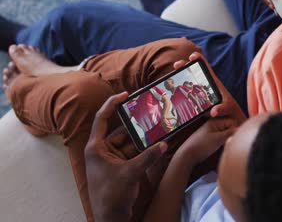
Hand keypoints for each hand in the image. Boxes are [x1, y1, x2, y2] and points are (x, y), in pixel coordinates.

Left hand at [84, 92, 167, 221]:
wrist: (110, 219)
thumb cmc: (111, 196)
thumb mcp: (130, 173)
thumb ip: (148, 157)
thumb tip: (164, 144)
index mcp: (96, 148)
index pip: (102, 118)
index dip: (113, 104)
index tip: (125, 94)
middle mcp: (102, 151)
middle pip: (121, 130)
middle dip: (136, 124)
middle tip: (151, 113)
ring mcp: (112, 160)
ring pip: (130, 143)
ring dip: (143, 138)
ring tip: (159, 128)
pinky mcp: (121, 169)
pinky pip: (134, 154)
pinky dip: (145, 151)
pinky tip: (157, 145)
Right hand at [173, 52, 246, 125]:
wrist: (228, 115)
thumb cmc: (229, 109)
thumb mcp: (227, 108)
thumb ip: (221, 109)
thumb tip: (214, 112)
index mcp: (212, 82)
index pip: (205, 66)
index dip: (199, 58)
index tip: (192, 57)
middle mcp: (204, 84)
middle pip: (192, 70)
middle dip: (184, 65)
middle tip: (177, 65)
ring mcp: (198, 90)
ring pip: (186, 80)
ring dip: (178, 76)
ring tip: (170, 76)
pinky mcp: (194, 98)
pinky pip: (185, 91)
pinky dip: (177, 88)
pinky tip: (170, 89)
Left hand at [176, 117, 236, 166]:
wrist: (187, 155)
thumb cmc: (201, 145)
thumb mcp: (218, 138)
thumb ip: (231, 133)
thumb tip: (242, 130)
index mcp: (215, 121)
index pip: (232, 121)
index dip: (235, 129)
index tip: (234, 137)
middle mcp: (214, 124)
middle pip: (230, 127)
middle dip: (232, 134)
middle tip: (230, 141)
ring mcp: (213, 132)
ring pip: (227, 133)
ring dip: (228, 139)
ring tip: (225, 145)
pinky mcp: (211, 139)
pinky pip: (222, 138)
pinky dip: (224, 142)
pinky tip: (222, 147)